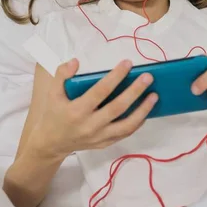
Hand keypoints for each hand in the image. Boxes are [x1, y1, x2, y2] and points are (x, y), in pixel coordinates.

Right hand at [28, 59, 157, 159]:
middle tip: (148, 77)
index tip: (128, 63)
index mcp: (77, 111)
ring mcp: (99, 137)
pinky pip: (125, 133)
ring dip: (143, 110)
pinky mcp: (105, 143)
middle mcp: (90, 125)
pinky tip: (145, 110)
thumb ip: (62, 75)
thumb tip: (75, 62)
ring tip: (154, 96)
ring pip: (127, 125)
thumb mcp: (52, 93)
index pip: (100, 91)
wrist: (51, 144)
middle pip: (118, 107)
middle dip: (135, 91)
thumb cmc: (54, 115)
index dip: (115, 77)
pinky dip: (137, 122)